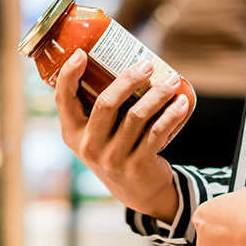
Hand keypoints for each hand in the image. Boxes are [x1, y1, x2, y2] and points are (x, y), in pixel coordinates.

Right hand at [55, 49, 190, 222]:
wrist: (138, 191)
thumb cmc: (117, 149)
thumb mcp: (98, 134)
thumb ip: (99, 107)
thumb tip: (120, 58)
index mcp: (73, 134)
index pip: (63, 100)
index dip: (68, 75)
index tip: (81, 53)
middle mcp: (89, 147)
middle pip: (106, 103)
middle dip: (128, 79)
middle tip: (146, 64)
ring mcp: (113, 158)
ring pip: (136, 116)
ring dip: (157, 94)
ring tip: (171, 80)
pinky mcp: (137, 166)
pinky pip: (156, 133)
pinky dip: (172, 114)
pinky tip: (182, 102)